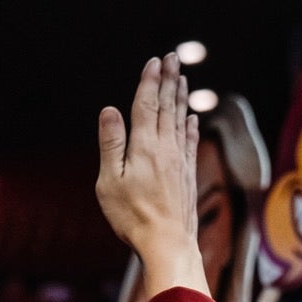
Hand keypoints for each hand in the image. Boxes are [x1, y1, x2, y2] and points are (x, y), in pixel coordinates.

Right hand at [95, 54, 202, 292]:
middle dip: (169, 80)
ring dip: (181, 98)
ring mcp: (181, 161)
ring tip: (183, 79)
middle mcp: (166, 148)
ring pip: (181, 121)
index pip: (146, 105)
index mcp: (145, 147)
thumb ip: (111, 144)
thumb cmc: (132, 217)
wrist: (168, 243)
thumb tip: (109, 110)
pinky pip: (191, 143)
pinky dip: (191, 127)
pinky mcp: (188, 175)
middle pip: (167, 107)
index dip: (149, 81)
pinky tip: (192, 119)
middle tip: (174, 57)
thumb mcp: (110, 182)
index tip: (154, 61)